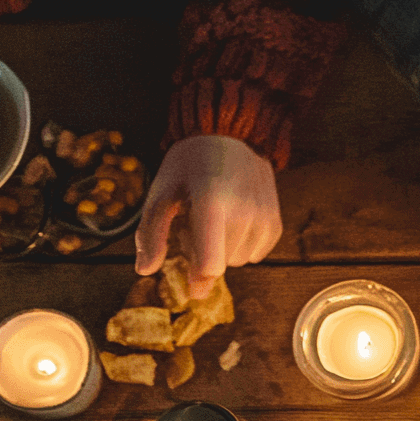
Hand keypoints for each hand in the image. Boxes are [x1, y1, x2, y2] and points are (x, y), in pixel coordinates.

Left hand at [134, 135, 281, 298]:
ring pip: (238, 261)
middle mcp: (245, 213)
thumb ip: (151, 233)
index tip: (189, 286)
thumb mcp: (162, 192)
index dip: (198, 278)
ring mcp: (265, 218)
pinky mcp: (275, 223)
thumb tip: (144, 270)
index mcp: (212, 204)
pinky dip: (241, 245)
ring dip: (222, 249)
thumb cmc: (190, 163)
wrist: (231, 135)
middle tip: (193, 222)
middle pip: (221, 265)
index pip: (212, 264)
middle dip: (203, 253)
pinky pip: (255, 254)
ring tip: (215, 219)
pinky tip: (233, 221)